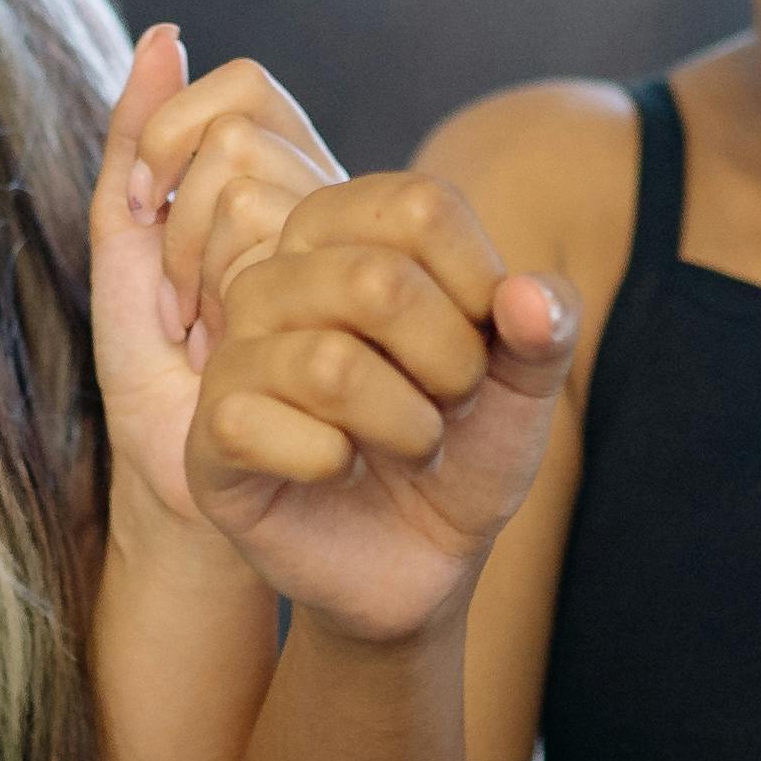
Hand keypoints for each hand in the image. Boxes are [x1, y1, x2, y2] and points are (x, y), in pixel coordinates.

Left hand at [86, 27, 342, 554]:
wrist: (204, 503)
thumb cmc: (164, 385)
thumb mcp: (125, 266)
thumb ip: (135, 149)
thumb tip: (165, 32)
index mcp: (282, 186)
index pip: (242, 93)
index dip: (175, 136)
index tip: (144, 216)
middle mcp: (330, 212)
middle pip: (237, 152)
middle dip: (180, 236)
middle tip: (185, 313)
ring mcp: (361, 265)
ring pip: (258, 210)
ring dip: (205, 283)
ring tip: (208, 346)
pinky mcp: (374, 335)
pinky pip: (284, 279)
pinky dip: (225, 319)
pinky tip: (223, 367)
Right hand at [190, 175, 569, 645]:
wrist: (422, 554)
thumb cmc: (465, 446)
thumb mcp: (527, 384)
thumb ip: (548, 325)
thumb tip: (526, 296)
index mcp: (345, 231)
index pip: (419, 205)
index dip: (479, 282)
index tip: (488, 340)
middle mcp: (276, 275)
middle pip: (377, 282)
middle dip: (451, 363)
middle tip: (454, 403)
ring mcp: (234, 353)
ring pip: (331, 367)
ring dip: (409, 428)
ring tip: (414, 446)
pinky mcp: (211, 433)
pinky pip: (263, 429)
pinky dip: (337, 465)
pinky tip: (345, 473)